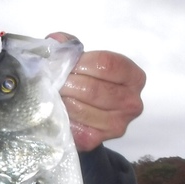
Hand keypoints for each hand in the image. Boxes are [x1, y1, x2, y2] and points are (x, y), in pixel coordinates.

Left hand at [48, 32, 145, 152]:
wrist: (80, 115)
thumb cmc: (84, 81)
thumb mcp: (82, 60)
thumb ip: (71, 48)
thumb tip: (58, 42)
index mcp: (134, 77)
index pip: (106, 65)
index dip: (80, 62)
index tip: (64, 64)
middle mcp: (132, 103)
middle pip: (93, 89)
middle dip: (66, 83)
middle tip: (50, 81)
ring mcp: (117, 125)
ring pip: (80, 108)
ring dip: (60, 100)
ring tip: (51, 94)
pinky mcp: (96, 140)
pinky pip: (72, 126)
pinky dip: (59, 116)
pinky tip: (55, 110)